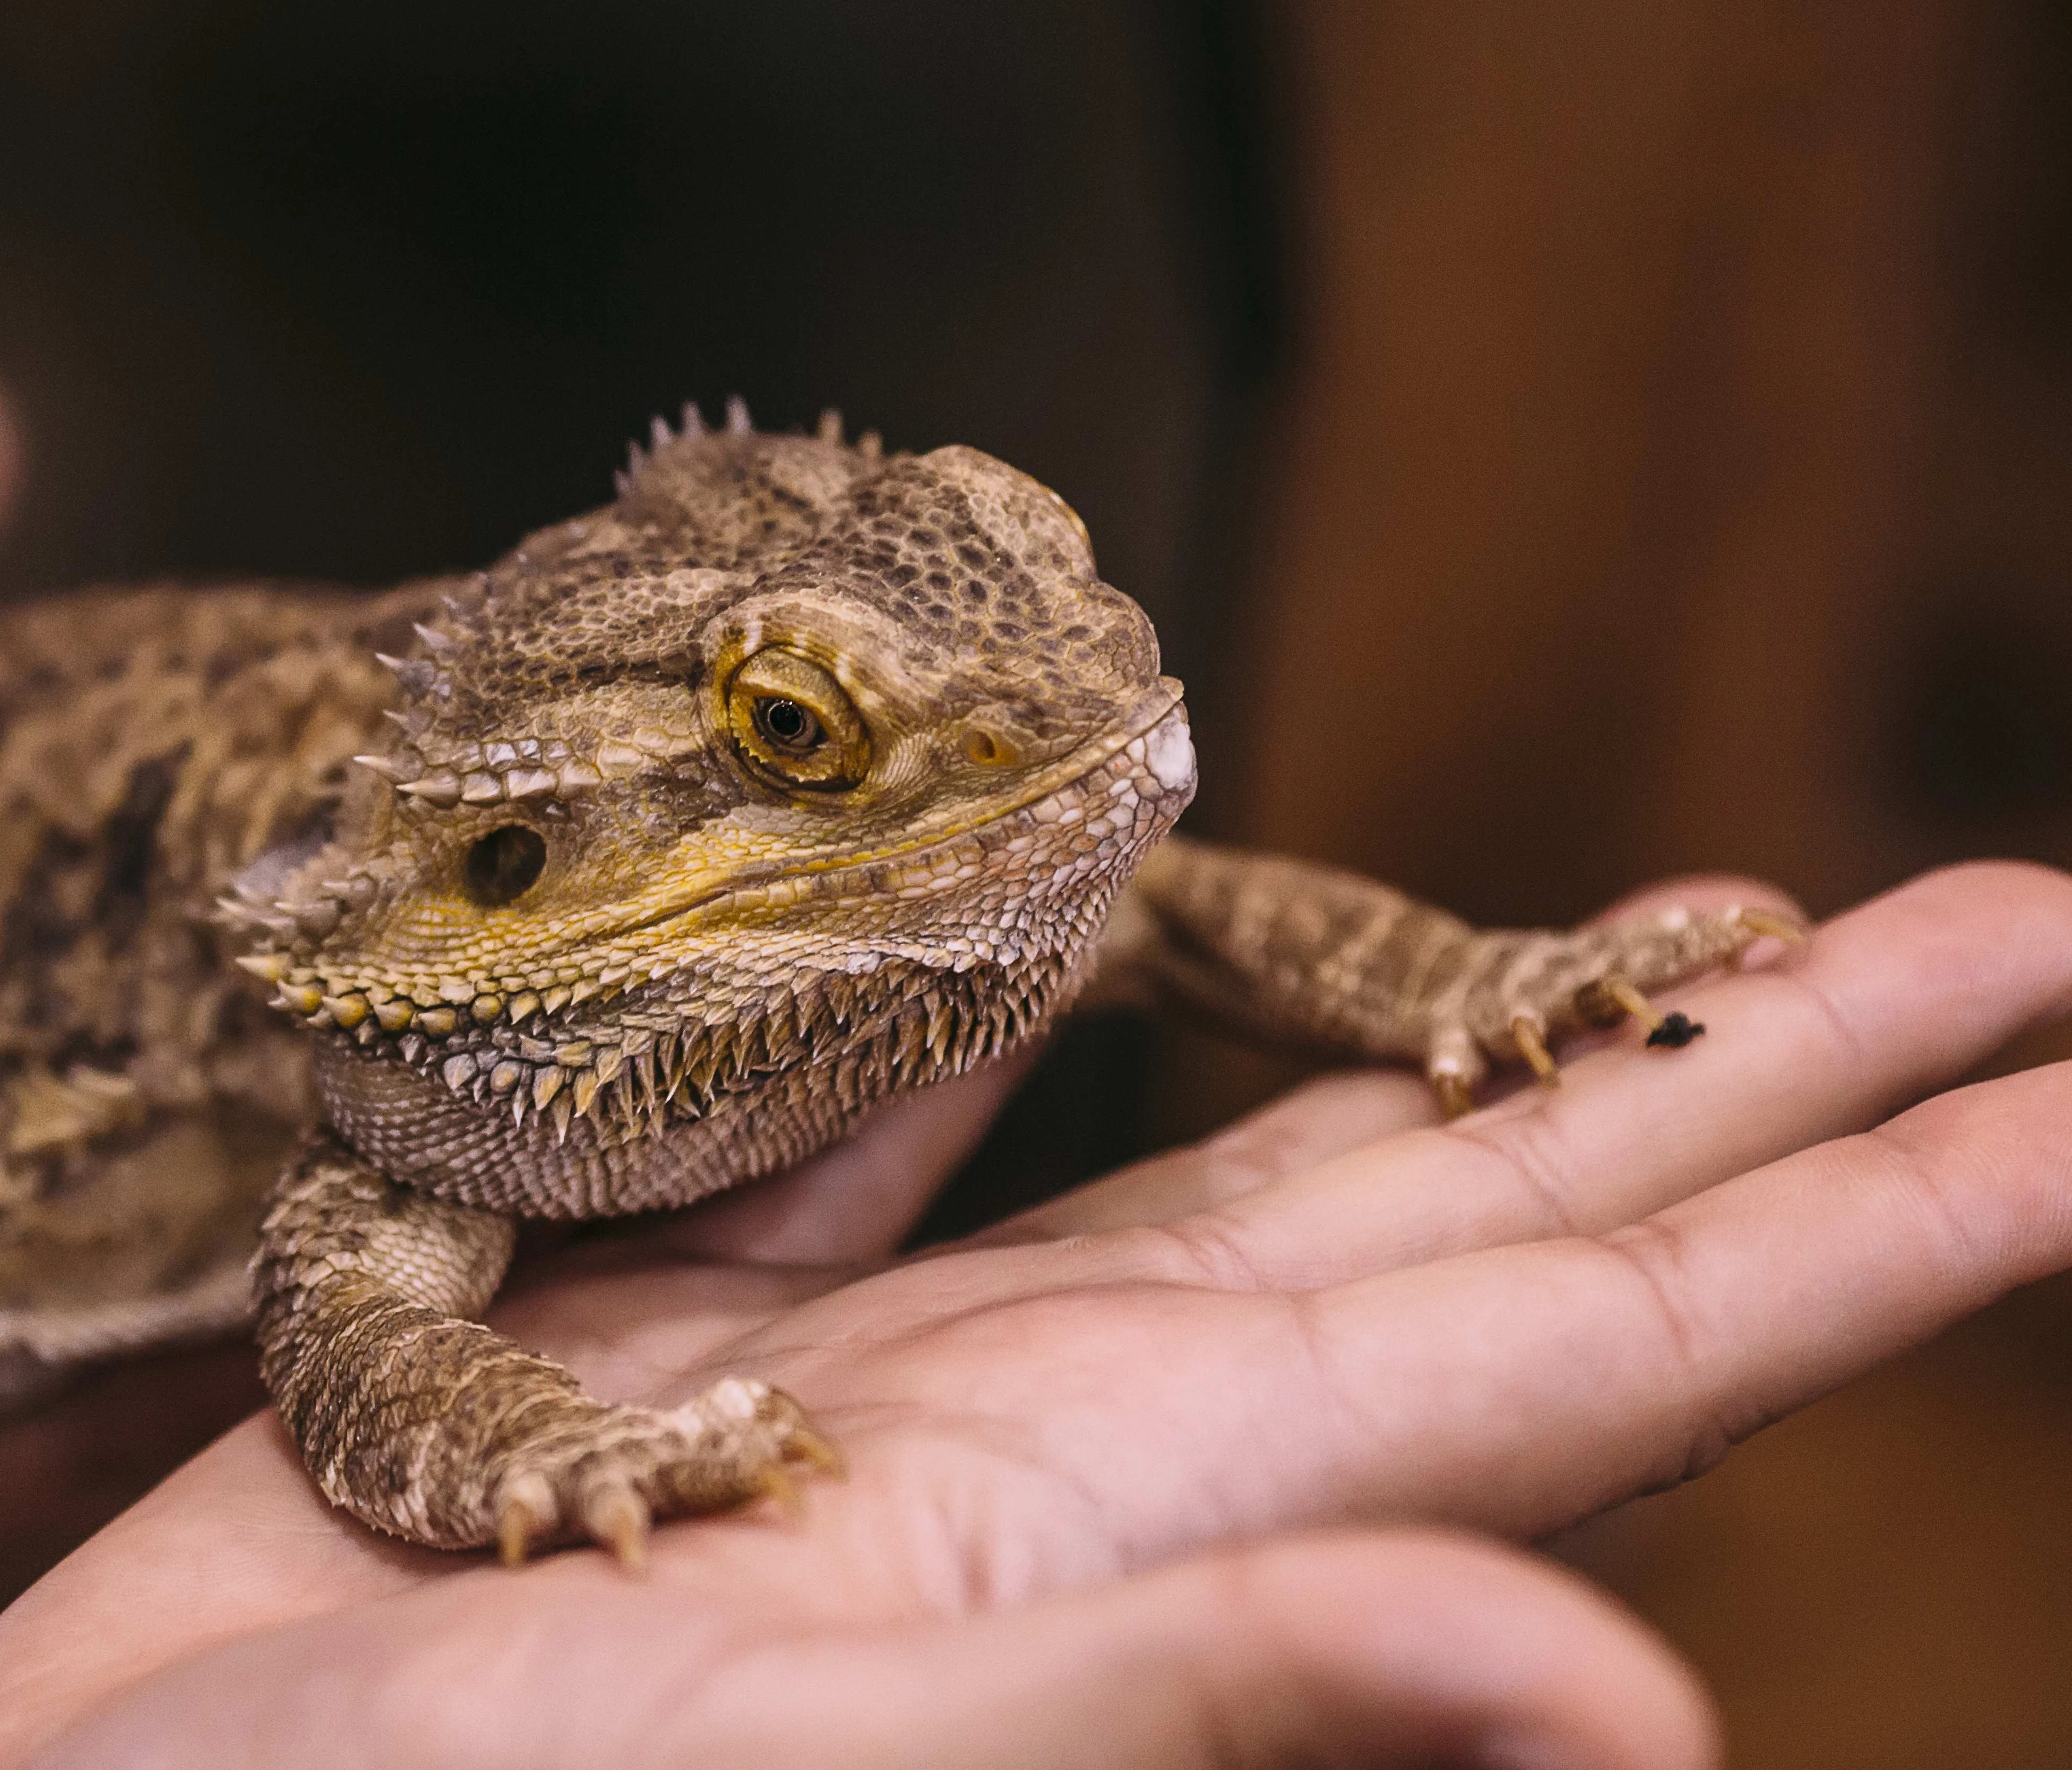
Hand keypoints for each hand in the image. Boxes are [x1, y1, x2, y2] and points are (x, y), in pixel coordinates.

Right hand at [0, 860, 2071, 1768]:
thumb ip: (1210, 1705)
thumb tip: (1634, 1711)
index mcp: (1140, 1518)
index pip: (1594, 1340)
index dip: (1853, 1215)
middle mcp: (1063, 1449)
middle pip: (1490, 1210)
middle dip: (1745, 1066)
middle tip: (2001, 913)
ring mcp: (874, 1404)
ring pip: (1259, 1167)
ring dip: (1469, 1051)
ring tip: (1664, 926)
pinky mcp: (664, 1347)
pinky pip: (899, 1137)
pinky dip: (1015, 1037)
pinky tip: (1114, 940)